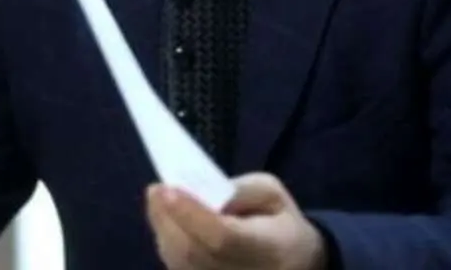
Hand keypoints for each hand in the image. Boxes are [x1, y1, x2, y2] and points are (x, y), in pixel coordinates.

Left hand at [146, 173, 325, 269]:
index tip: (168, 189)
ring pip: (180, 264)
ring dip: (162, 229)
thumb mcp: (271, 194)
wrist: (295, 266)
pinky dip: (167, 243)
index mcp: (270, 249)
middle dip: (167, 218)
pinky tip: (167, 222)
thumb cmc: (281, 224)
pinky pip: (179, 269)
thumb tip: (196, 192)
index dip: (191, 214)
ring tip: (158, 200)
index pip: (223, 237)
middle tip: (155, 190)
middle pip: (193, 253)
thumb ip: (237, 190)